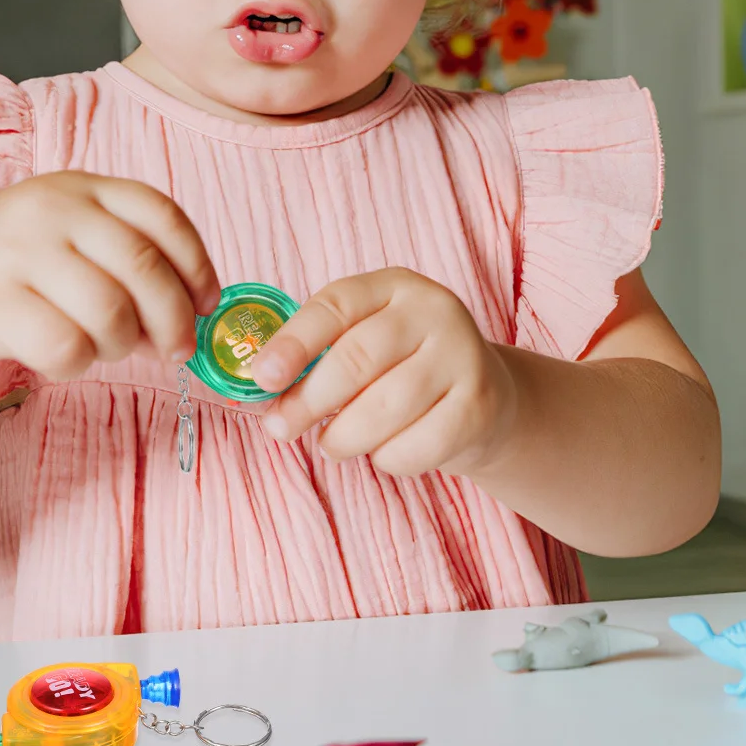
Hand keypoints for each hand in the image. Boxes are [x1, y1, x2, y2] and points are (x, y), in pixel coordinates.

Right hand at [0, 173, 218, 379]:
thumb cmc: (5, 264)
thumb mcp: (63, 230)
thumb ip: (124, 251)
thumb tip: (196, 307)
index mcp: (79, 186)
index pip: (162, 215)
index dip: (197, 265)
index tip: (206, 303)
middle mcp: (52, 209)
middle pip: (145, 268)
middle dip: (174, 319)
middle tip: (175, 350)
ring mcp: (19, 253)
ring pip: (111, 314)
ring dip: (121, 346)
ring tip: (102, 347)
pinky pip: (66, 347)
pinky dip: (76, 363)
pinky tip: (59, 356)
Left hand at [252, 269, 514, 477]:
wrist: (484, 398)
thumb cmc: (401, 369)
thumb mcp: (364, 340)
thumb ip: (316, 357)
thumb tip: (260, 394)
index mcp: (394, 286)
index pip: (336, 305)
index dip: (293, 342)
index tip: (263, 377)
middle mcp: (433, 310)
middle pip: (357, 358)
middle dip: (309, 400)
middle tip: (281, 427)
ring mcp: (462, 356)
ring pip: (386, 407)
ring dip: (345, 436)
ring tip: (333, 443)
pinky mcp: (479, 406)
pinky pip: (417, 445)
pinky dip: (387, 459)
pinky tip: (384, 451)